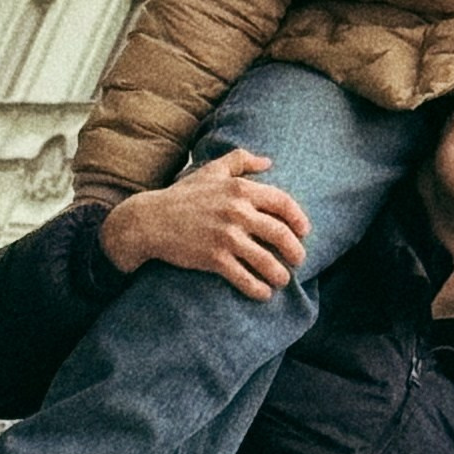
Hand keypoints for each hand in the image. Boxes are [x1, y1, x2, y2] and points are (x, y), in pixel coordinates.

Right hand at [98, 148, 310, 299]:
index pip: (283, 202)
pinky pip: (244, 277)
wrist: (149, 220)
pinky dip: (258, 288)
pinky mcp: (213, 258)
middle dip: (295, 251)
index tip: (304, 232)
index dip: (299, 219)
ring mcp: (226, 236)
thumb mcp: (211, 170)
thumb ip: (240, 160)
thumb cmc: (182, 195)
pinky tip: (263, 293)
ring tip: (282, 280)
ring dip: (280, 274)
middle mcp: (237, 212)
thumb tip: (269, 162)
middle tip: (298, 260)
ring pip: (266, 260)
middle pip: (280, 234)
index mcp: (240, 189)